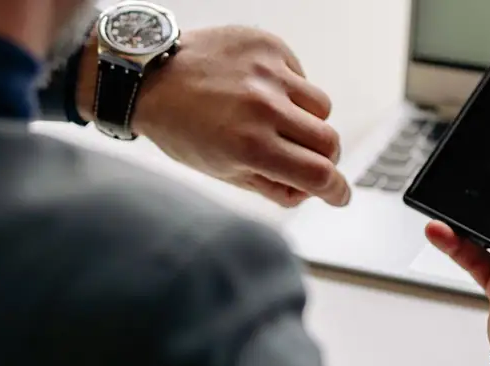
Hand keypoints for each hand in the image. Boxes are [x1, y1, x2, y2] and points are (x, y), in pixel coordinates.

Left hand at [77, 26, 349, 207]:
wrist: (149, 76)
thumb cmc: (182, 129)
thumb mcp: (224, 171)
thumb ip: (273, 187)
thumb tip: (311, 192)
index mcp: (251, 147)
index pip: (320, 175)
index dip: (337, 191)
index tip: (340, 195)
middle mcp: (264, 109)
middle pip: (330, 142)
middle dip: (324, 157)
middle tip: (308, 158)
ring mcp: (268, 73)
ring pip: (321, 107)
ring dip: (308, 120)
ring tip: (276, 118)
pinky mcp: (269, 46)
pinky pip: (301, 76)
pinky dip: (289, 89)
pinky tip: (260, 90)